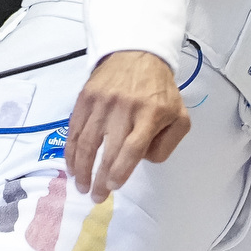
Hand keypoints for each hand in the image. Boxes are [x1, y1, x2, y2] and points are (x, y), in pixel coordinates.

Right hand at [63, 49, 188, 196]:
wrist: (137, 54)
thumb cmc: (160, 91)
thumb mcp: (179, 116)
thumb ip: (167, 144)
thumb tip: (141, 161)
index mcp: (151, 114)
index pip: (133, 148)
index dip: (121, 171)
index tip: (113, 187)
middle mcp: (125, 108)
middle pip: (108, 149)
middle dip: (99, 178)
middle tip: (96, 197)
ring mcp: (103, 101)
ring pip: (87, 141)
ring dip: (81, 168)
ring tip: (81, 186)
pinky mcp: (86, 97)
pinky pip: (75, 129)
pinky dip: (71, 150)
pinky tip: (72, 165)